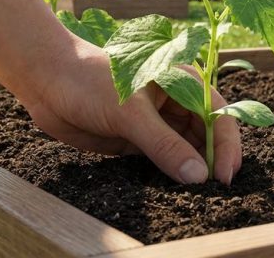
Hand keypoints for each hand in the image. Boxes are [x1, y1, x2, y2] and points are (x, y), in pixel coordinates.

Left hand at [19, 36, 241, 184]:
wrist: (46, 81)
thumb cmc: (92, 81)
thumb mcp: (131, 113)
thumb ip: (165, 145)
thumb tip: (198, 176)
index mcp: (184, 83)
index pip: (219, 115)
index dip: (227, 145)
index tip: (224, 175)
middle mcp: (177, 103)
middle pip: (207, 136)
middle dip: (212, 161)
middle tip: (215, 191)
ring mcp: (158, 123)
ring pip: (187, 150)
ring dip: (192, 170)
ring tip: (197, 194)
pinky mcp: (139, 140)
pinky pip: (163, 161)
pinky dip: (170, 175)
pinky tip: (174, 190)